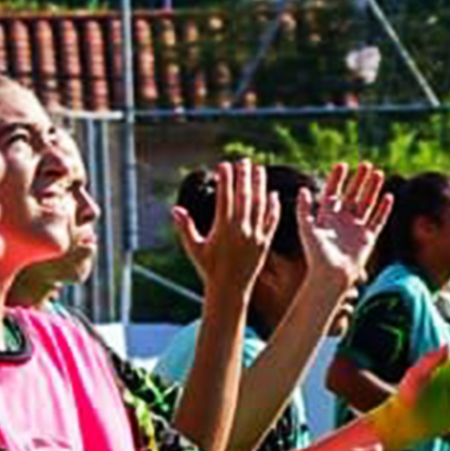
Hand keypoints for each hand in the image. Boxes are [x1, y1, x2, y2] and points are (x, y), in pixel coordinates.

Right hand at [174, 160, 274, 294]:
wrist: (230, 289)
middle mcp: (241, 230)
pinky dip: (273, 207)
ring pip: (260, 206)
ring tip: (260, 169)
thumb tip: (176, 209)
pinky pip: (272, 221)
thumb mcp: (194, 248)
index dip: (226, 180)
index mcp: (223, 229)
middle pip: (245, 198)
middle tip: (244, 160)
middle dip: (244, 177)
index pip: (225, 198)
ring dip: (260, 186)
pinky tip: (273, 195)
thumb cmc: (208, 269)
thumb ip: (185, 227)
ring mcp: (256, 236)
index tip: (225, 165)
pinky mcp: (265, 243)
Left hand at [297, 163, 389, 296]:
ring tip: (379, 173)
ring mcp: (357, 228)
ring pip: (367, 204)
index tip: (341, 165)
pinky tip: (389, 196)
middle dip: (359, 180)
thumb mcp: (306, 229)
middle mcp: (342, 220)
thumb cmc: (316, 254)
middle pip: (353, 195)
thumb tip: (302, 189)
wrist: (332, 275)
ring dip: (373, 189)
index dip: (337, 179)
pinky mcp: (368, 238)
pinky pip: (378, 220)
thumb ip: (303, 209)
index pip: (333, 193)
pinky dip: (384, 209)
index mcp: (327, 217)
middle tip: (366, 164)